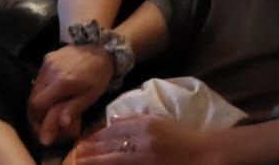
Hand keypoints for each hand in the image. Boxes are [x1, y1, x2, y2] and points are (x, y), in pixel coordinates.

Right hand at [29, 44, 114, 145]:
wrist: (100, 50)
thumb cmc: (98, 77)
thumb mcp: (89, 98)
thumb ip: (71, 111)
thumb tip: (60, 126)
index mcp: (62, 82)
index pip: (37, 104)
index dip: (38, 118)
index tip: (45, 126)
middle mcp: (50, 71)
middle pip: (32, 98)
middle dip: (36, 112)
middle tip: (46, 119)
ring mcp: (47, 63)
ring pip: (34, 89)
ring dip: (39, 101)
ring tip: (50, 106)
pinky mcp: (47, 58)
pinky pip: (39, 79)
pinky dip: (42, 89)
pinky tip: (53, 92)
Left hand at [70, 114, 214, 164]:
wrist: (202, 154)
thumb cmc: (182, 137)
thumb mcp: (159, 121)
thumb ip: (135, 118)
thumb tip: (112, 120)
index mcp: (146, 125)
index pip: (114, 129)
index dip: (96, 136)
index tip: (83, 140)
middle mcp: (144, 141)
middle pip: (110, 144)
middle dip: (90, 150)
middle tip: (75, 154)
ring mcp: (145, 158)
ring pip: (114, 160)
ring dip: (95, 161)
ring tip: (80, 162)